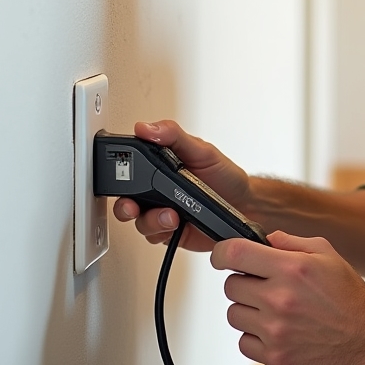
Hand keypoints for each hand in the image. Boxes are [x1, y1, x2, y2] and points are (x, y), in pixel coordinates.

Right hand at [112, 119, 252, 251]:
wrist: (245, 204)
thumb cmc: (224, 175)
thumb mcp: (202, 150)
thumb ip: (174, 136)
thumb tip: (147, 128)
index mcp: (159, 166)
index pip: (130, 167)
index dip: (119, 171)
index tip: (121, 172)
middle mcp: (156, 190)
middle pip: (125, 200)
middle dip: (124, 206)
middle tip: (132, 205)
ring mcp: (161, 212)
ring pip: (139, 221)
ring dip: (151, 220)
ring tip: (171, 215)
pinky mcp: (169, 231)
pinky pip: (155, 237)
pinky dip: (162, 233)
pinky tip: (176, 225)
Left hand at [212, 230, 364, 364]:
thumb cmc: (349, 296)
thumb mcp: (326, 253)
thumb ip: (290, 241)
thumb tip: (263, 240)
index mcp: (291, 268)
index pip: (235, 254)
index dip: (221, 253)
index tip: (222, 257)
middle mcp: (280, 299)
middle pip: (231, 285)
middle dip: (245, 282)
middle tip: (266, 286)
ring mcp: (276, 331)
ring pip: (234, 314)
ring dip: (248, 310)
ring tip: (274, 310)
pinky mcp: (275, 358)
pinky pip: (244, 342)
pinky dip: (255, 336)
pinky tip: (277, 330)